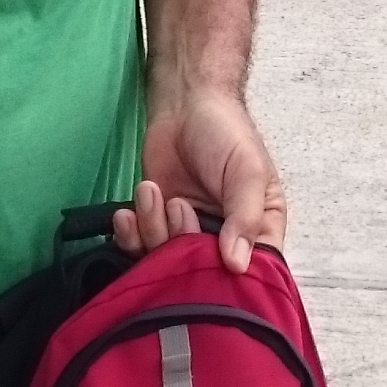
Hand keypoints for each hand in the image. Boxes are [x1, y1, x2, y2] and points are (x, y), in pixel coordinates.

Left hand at [123, 94, 285, 272]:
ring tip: (156, 193)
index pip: (253, 275)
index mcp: (258, 232)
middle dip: (182, 249)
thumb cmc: (226, 134)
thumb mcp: (247, 172)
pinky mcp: (154, 226)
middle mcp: (223, 241)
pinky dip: (130, 234)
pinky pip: (138, 249)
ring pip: (165, 264)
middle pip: (202, 277)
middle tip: (180, 209)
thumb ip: (245, 218)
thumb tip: (238, 265)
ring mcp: (186, 236)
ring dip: (153, 229)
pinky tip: (128, 212)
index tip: (210, 266)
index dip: (231, 281)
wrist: (185, 105)